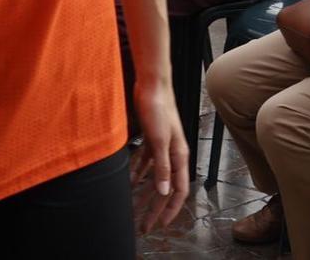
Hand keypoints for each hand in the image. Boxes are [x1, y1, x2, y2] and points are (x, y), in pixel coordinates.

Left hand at [130, 78, 190, 232]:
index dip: (170, 209)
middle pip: (165, 187)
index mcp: (179, 156)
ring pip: (154, 177)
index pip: (178, 190)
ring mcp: (162, 146)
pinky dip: (139, 173)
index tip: (160, 224)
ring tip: (134, 208)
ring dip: (145, 193)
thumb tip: (164, 191)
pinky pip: (146, 162)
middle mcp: (173, 154)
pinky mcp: (152, 138)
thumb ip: (162, 166)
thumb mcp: (159, 140)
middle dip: (155, 207)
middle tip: (144, 224)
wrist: (152, 84)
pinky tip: (130, 181)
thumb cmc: (159, 108)